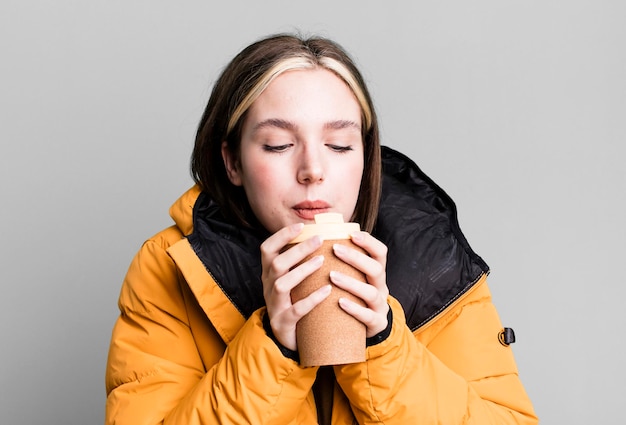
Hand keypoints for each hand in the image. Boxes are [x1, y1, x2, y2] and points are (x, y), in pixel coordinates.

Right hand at [260, 223, 330, 350]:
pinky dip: (312, 299)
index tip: (301, 226)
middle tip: (319, 239)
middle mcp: (268, 287)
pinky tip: (327, 290)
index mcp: (269, 274)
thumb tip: (321, 233)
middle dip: (298, 250)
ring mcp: (274, 305)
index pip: (267, 249)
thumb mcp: (292, 280)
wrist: (286, 339)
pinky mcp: (283, 323)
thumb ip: (300, 261)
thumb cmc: (294, 301)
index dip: (281, 236)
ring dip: (302, 270)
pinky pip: (296, 310)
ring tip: (322, 261)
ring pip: (282, 284)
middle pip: (276, 263)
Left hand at [330, 231, 389, 337]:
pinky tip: (340, 302)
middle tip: (335, 249)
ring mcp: (380, 306)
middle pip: (376, 269)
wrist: (363, 329)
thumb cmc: (351, 297)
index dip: (369, 242)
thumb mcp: (352, 278)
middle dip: (356, 258)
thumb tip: (316, 237)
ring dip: (352, 283)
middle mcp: (381, 287)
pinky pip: (368, 317)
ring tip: (332, 276)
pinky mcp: (376, 324)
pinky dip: (355, 309)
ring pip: (371, 293)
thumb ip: (340, 262)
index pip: (380, 252)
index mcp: (376, 273)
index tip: (351, 234)